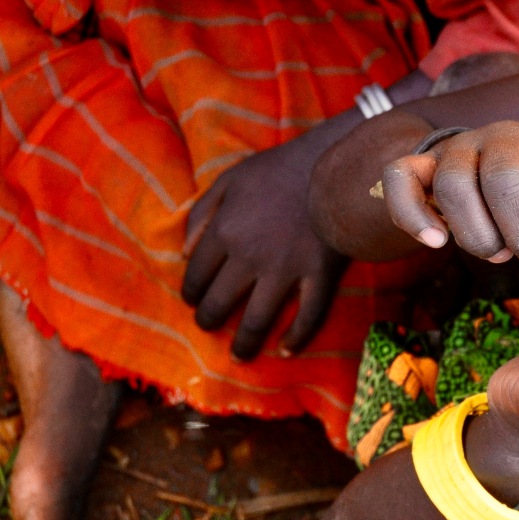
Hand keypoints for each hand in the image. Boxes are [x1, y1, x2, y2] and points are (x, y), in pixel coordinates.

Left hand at [182, 136, 349, 359]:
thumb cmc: (281, 168)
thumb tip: (183, 253)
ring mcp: (286, 270)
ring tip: (240, 355)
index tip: (194, 301)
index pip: (196, 276)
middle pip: (219, 303)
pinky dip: (297, 338)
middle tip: (210, 327)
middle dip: (209, 320)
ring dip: (244, 343)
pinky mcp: (320, 275)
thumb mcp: (230, 180)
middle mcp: (249, 258)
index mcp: (224, 232)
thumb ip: (201, 213)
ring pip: (257, 319)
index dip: (191, 293)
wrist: (335, 164)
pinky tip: (286, 350)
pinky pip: (308, 315)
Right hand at [380, 119, 518, 265]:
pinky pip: (401, 177)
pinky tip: (437, 243)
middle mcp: (504, 133)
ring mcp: (460, 146)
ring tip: (499, 255)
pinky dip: (413, 215)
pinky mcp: (423, 163)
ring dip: (477, 233)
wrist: (509, 173)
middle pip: (504, 178)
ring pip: (453, 183)